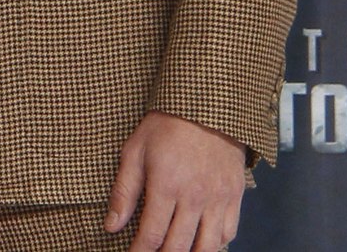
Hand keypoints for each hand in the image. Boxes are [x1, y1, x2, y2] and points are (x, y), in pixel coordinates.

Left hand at [105, 111, 244, 251]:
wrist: (206, 108)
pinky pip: (229, 233)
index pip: (152, 234)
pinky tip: (200, 243)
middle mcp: (194, 197)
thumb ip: (123, 191)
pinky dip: (215, 244)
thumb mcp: (134, 152)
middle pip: (179, 246)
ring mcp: (218, 199)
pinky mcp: (235, 196)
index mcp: (166, 186)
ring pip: (208, 246)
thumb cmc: (165, 127)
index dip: (140, 251)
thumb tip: (111, 225)